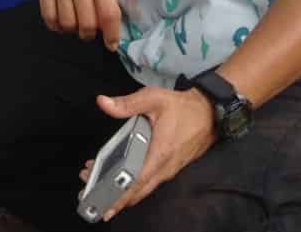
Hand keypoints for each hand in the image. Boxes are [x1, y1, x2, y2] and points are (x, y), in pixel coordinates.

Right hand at [26, 0, 121, 47]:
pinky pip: (48, 16)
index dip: (112, 34)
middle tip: (90, 30)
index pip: (109, 12)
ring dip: (73, 30)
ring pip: (68, 23)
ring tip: (74, 23)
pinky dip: (55, 25)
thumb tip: (105, 11)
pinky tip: (59, 20)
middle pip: (87, 23)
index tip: (112, 44)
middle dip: (90, 34)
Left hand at [79, 87, 215, 219]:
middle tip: (90, 192)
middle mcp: (165, 167)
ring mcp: (168, 170)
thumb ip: (127, 103)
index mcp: (160, 153)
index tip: (103, 201)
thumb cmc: (183, 107)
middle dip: (114, 195)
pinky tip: (119, 178)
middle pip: (138, 190)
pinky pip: (149, 181)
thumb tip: (104, 103)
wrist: (209, 113)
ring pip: (143, 188)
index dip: (119, 193)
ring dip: (122, 190)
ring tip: (98, 183)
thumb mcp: (154, 99)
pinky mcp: (169, 168)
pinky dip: (133, 184)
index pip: (137, 181)